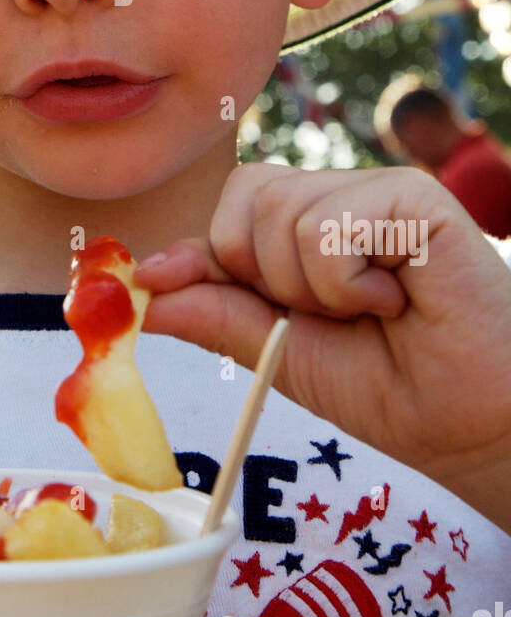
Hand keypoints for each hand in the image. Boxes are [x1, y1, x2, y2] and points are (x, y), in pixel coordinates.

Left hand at [134, 161, 510, 531]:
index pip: (230, 207)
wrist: (471, 426)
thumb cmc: (391, 388)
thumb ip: (218, 311)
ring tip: (372, 310)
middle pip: (245, 198)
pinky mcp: (413, 197)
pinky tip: (396, 299)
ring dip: (312, 290)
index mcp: (307, 224)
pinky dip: (345, 284)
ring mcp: (377, 191)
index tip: (167, 283)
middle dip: (264, 278)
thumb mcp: (281, 352)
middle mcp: (340, 196)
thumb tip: (145, 287)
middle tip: (329, 315)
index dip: (201, 253)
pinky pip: (327, 227)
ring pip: (279, 213)